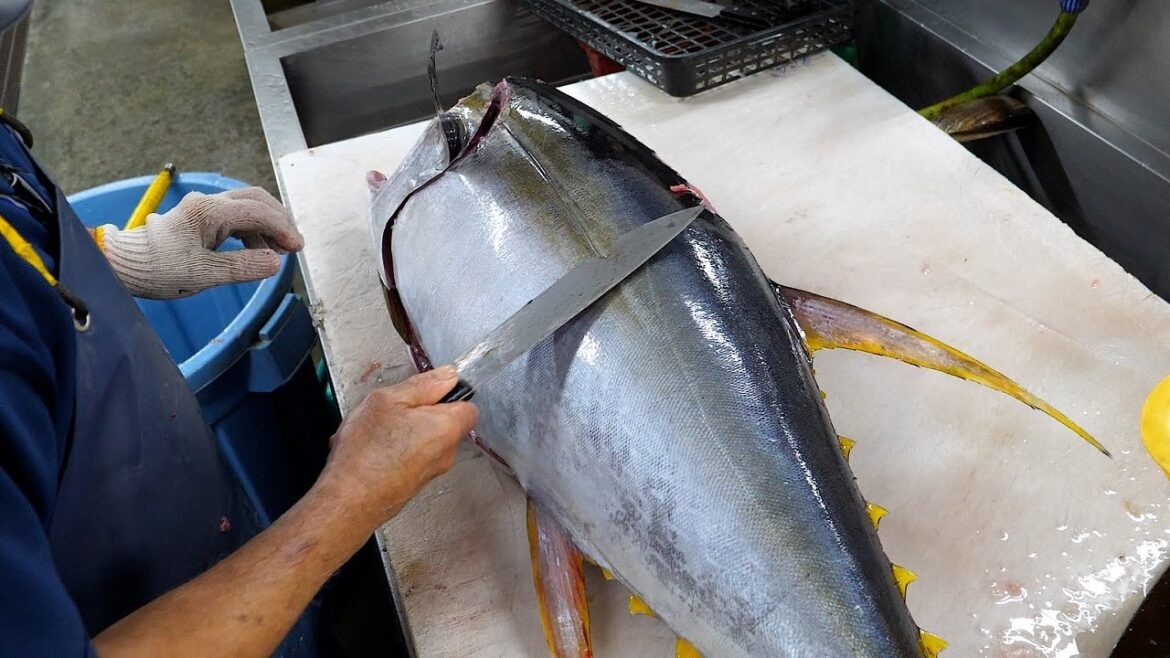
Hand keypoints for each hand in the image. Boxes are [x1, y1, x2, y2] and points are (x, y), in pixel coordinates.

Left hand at [98, 187, 304, 298]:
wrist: (123, 264)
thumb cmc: (157, 268)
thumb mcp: (203, 273)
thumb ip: (242, 267)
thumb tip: (275, 263)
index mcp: (209, 211)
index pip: (258, 212)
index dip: (283, 228)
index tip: (297, 248)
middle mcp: (208, 204)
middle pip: (256, 200)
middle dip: (279, 221)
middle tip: (293, 245)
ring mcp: (203, 209)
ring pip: (247, 208)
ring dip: (266, 228)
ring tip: (276, 253)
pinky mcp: (200, 219)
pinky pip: (235, 218)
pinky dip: (252, 231)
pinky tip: (255, 251)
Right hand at [316, 365, 477, 528]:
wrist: (350, 501)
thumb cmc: (368, 451)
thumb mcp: (389, 400)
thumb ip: (424, 385)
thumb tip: (449, 376)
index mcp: (447, 428)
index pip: (468, 406)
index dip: (448, 395)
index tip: (426, 392)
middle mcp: (446, 453)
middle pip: (443, 423)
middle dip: (419, 414)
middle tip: (391, 412)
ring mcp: (430, 472)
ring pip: (422, 440)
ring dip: (401, 432)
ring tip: (373, 433)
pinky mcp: (413, 485)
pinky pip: (408, 458)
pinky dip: (392, 451)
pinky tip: (368, 450)